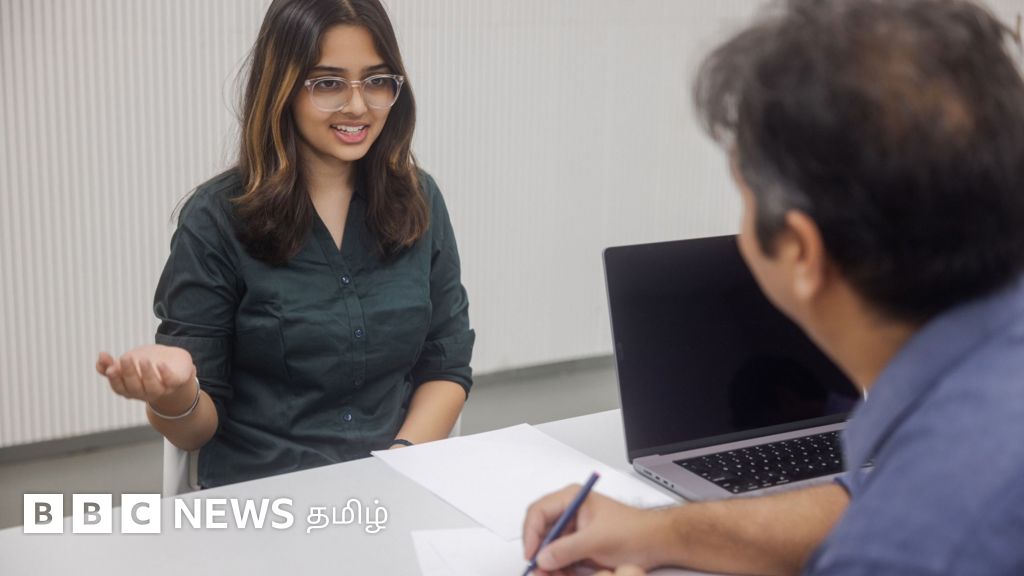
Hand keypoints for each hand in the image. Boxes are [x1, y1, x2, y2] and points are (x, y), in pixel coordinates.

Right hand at [96, 345, 194, 404]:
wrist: (174, 364)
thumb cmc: (145, 364)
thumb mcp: (128, 361)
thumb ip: (110, 363)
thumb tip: (100, 356)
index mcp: (130, 388)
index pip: (119, 388)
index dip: (114, 379)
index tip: (111, 368)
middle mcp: (144, 392)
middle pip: (135, 387)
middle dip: (129, 373)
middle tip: (125, 357)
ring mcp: (161, 389)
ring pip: (152, 387)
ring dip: (147, 374)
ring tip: (143, 360)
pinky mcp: (176, 382)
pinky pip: (171, 381)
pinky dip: (166, 374)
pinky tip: (161, 364)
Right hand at [523, 486, 670, 574]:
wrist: (657, 543)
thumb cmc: (634, 531)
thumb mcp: (597, 540)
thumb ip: (567, 549)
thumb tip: (543, 557)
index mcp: (572, 498)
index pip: (538, 512)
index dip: (531, 534)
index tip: (532, 555)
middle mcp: (570, 511)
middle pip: (541, 531)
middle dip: (540, 553)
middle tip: (541, 571)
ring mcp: (574, 529)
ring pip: (549, 547)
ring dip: (550, 564)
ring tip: (555, 575)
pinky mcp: (579, 544)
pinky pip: (561, 557)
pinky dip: (561, 568)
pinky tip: (565, 575)